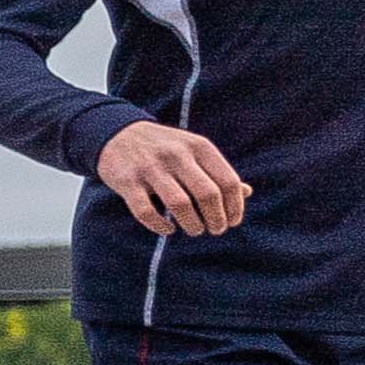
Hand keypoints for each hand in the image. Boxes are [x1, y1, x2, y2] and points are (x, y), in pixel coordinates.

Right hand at [92, 118, 248, 236]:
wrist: (117, 134)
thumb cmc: (163, 147)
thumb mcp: (193, 150)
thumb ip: (217, 171)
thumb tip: (246, 192)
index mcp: (198, 146)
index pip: (228, 181)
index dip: (235, 206)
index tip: (232, 221)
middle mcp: (176, 155)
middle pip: (208, 195)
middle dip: (216, 219)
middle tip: (215, 230)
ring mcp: (150, 168)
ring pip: (180, 205)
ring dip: (193, 225)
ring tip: (195, 230)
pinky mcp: (127, 182)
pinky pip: (146, 212)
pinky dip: (160, 226)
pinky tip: (168, 229)